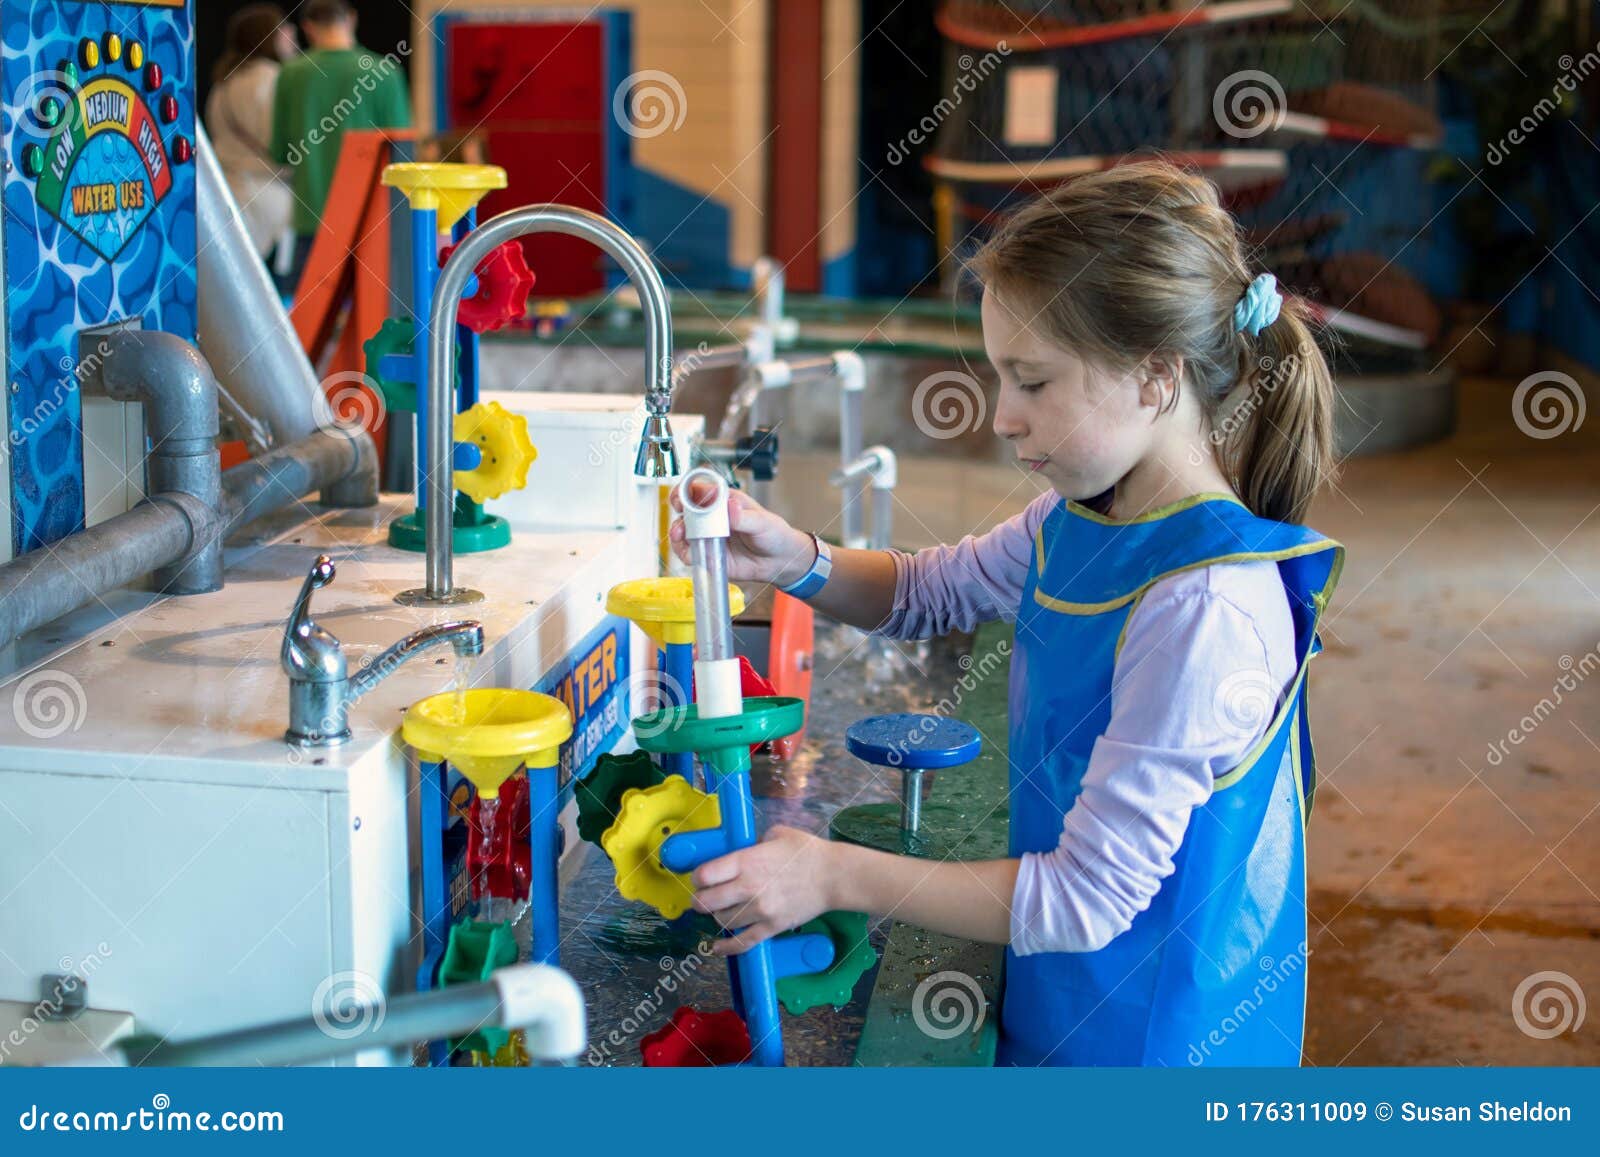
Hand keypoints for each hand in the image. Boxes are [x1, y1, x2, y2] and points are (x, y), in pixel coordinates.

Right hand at [668, 475, 815, 587]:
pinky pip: (689, 553)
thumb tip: (730, 507)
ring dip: (677, 532)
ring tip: (680, 534)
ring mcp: (708, 536)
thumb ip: (743, 517)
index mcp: (724, 501)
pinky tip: (689, 551)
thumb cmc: (774, 533)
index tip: (682, 494)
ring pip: (683, 531)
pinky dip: (684, 552)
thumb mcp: (762, 522)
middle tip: (680, 512)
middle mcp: (712, 517)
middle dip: (678, 508)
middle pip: (686, 508)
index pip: (699, 489)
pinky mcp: (708, 555)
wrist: (780, 560)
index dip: (686, 489)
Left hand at [691, 826, 835, 954]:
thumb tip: (742, 851)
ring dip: (717, 917)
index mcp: (746, 860)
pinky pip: (742, 942)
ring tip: (721, 912)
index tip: (699, 879)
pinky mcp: (771, 927)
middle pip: (706, 902)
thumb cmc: (807, 852)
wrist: (833, 877)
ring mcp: (759, 910)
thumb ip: (754, 842)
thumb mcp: (777, 834)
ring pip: (722, 921)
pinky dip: (726, 947)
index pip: (705, 874)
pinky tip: (716, 948)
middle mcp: (748, 886)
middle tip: (701, 900)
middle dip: (699, 902)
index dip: (696, 878)